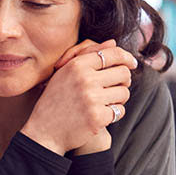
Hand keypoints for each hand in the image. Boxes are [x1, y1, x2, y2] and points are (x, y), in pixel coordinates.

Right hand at [21, 39, 136, 155]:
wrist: (44, 131)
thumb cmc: (55, 101)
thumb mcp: (64, 73)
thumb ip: (87, 55)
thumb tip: (114, 43)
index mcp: (77, 65)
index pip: (113, 54)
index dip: (127, 57)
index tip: (132, 63)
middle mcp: (85, 80)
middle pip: (123, 73)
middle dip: (124, 80)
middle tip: (117, 86)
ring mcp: (92, 99)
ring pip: (124, 93)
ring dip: (119, 98)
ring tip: (106, 102)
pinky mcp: (97, 117)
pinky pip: (119, 111)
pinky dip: (113, 114)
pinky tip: (101, 115)